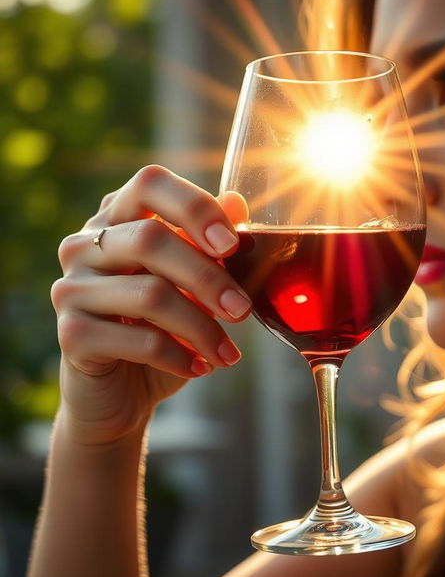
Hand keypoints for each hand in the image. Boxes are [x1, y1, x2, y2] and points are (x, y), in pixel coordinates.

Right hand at [51, 165, 249, 444]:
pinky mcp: (71, 334)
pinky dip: (179, 356)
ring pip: (150, 294)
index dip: (195, 207)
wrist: (124, 392)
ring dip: (202, 327)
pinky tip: (199, 367)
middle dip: (208, 278)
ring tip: (227, 352)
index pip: (150, 184)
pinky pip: (139, 339)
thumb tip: (237, 200)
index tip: (232, 245)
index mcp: (117, 219)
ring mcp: (71, 288)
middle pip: (151, 240)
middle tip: (242, 310)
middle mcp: (85, 245)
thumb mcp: (193, 285)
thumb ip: (209, 243)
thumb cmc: (164, 329)